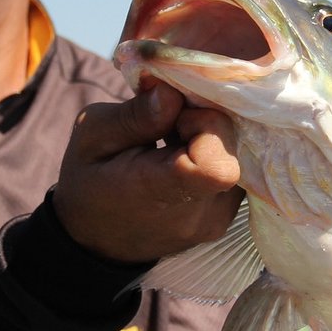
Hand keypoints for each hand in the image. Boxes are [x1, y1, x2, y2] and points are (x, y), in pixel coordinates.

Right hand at [51, 82, 243, 262]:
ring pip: (242, 158)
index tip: (174, 119)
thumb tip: (173, 92)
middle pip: (234, 151)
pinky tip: (185, 157)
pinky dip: (218, 155)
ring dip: (214, 140)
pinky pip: (240, 172)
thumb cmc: (89, 180)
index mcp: (159, 192)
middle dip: (208, 124)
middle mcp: (197, 215)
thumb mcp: (91, 135)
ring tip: (174, 145)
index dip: (205, 125)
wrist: (96, 238)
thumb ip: (135, 115)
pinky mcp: (227, 218)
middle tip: (170, 127)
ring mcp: (216, 221)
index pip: (216, 164)